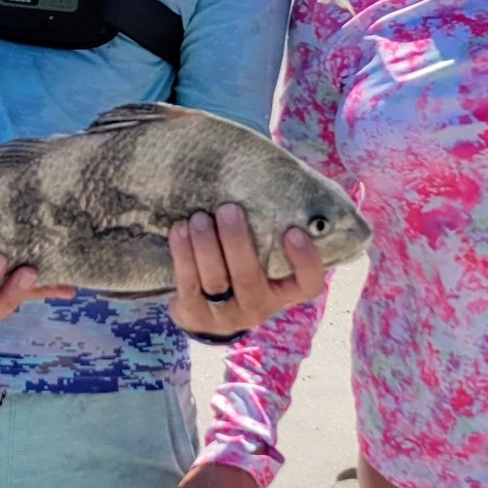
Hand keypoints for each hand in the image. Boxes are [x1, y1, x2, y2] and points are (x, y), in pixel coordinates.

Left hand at [166, 204, 326, 339]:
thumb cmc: (243, 265)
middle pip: (249, 279)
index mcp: (285, 291)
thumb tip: (268, 170)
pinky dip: (183, 255)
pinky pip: (188, 285)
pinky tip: (180, 230)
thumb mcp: (263, 254)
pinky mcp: (196, 317)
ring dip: (206, 246)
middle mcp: (260, 308)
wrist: (208, 309)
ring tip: (199, 218)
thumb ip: (270, 226)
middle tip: (228, 209)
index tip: (293, 231)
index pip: (308, 284)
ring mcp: (227, 316)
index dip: (305, 261)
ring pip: (216, 282)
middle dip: (237, 242)